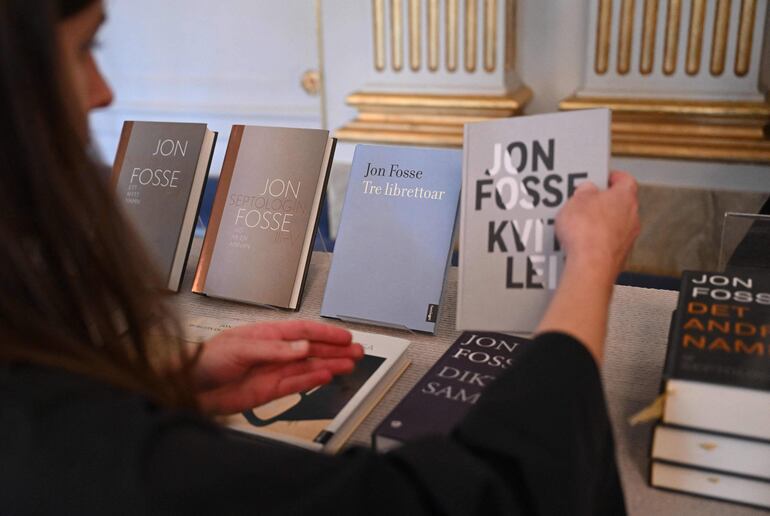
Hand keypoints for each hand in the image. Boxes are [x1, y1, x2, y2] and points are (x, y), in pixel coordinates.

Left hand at [193, 320, 363, 414]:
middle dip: (334, 350)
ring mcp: (272, 372)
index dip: (325, 334)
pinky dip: (313, 381)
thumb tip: (301, 348)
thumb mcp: (240, 348)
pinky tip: (327, 376)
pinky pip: (296, 385)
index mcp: (266, 335)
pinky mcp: (268, 391)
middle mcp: (273, 352)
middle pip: (311, 350)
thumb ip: (274, 349)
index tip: (344, 337)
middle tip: (356, 351)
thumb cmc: (205, 360)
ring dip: (330, 365)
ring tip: (349, 364)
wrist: (188, 388)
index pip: (302, 332)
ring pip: (308, 368)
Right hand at [536, 171, 639, 364]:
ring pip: (613, 226)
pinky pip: (606, 244)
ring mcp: (627, 239)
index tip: (602, 177)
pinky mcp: (618, 257)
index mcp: (625, 198)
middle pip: (619, 204)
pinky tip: (580, 245)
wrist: (590, 267)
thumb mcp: (576, 201)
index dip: (612, 177)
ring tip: (577, 226)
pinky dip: (595, 243)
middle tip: (584, 202)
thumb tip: (587, 190)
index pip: (624, 180)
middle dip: (601, 203)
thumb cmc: (587, 234)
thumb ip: (584, 192)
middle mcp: (631, 218)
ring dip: (598, 225)